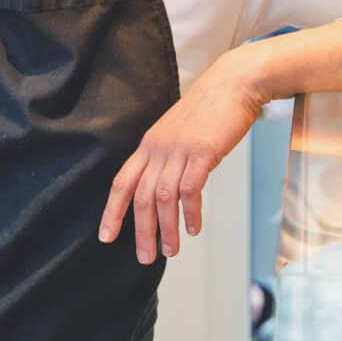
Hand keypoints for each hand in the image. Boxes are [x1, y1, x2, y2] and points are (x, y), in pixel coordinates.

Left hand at [98, 47, 264, 263]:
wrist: (234, 83)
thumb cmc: (210, 108)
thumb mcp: (179, 131)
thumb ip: (169, 156)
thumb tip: (169, 187)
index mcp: (149, 144)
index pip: (122, 182)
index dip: (113, 211)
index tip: (107, 236)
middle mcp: (158, 148)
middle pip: (141, 196)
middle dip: (141, 230)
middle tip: (145, 257)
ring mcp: (179, 149)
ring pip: (163, 197)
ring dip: (166, 228)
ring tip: (171, 250)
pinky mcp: (202, 152)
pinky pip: (190, 189)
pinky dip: (191, 212)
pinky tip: (193, 228)